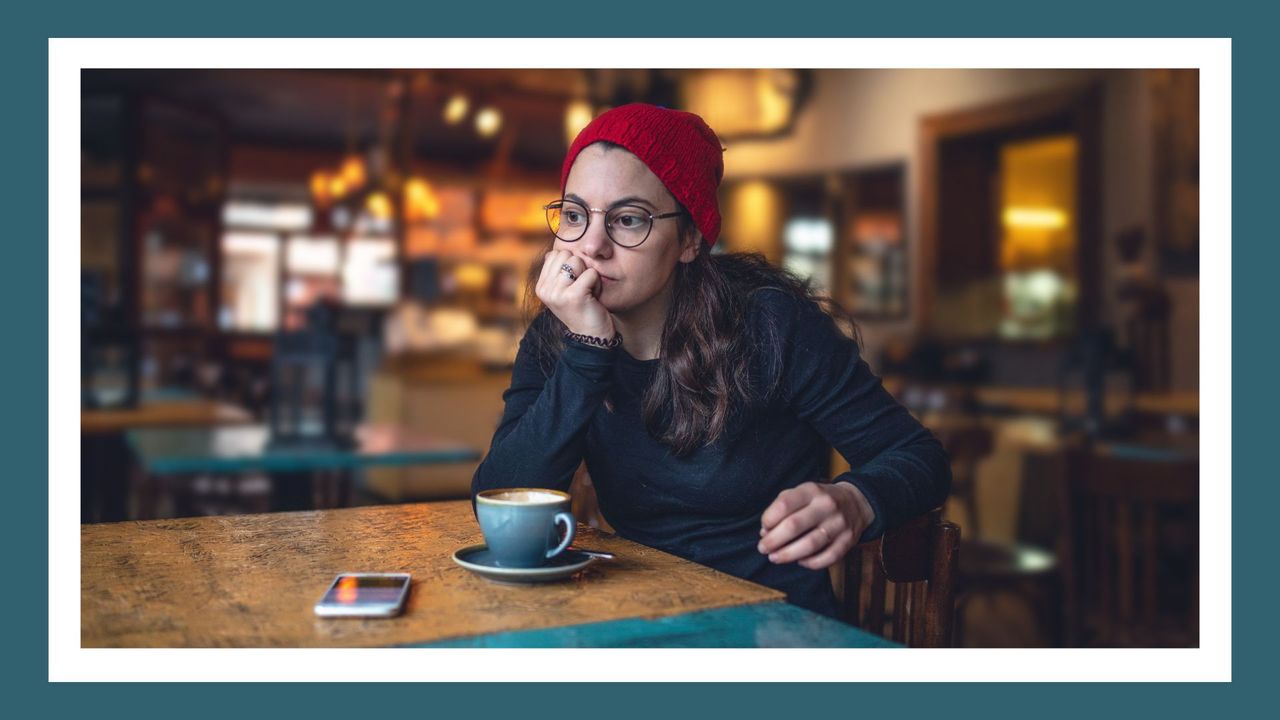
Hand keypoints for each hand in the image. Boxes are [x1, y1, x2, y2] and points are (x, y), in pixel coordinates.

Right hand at [536, 249, 615, 338]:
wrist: (591, 337)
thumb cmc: (581, 309)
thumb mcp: (563, 290)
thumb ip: (556, 272)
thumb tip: (552, 252)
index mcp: (541, 287)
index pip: (555, 254)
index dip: (571, 264)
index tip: (574, 283)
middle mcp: (545, 289)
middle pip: (566, 255)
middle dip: (580, 267)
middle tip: (582, 287)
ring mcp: (558, 293)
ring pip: (577, 261)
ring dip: (588, 274)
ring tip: (588, 291)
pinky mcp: (574, 296)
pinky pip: (590, 273)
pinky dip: (597, 283)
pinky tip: (594, 297)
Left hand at [757, 481, 874, 569]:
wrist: (855, 502)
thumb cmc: (819, 500)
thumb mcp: (801, 494)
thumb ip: (782, 508)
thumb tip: (765, 532)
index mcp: (811, 491)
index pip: (784, 504)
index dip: (769, 519)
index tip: (763, 529)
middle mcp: (826, 505)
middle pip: (794, 525)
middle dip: (773, 541)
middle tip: (763, 548)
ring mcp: (839, 524)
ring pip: (810, 544)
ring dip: (788, 554)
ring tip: (775, 558)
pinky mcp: (848, 540)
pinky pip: (828, 557)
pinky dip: (811, 563)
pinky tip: (800, 561)